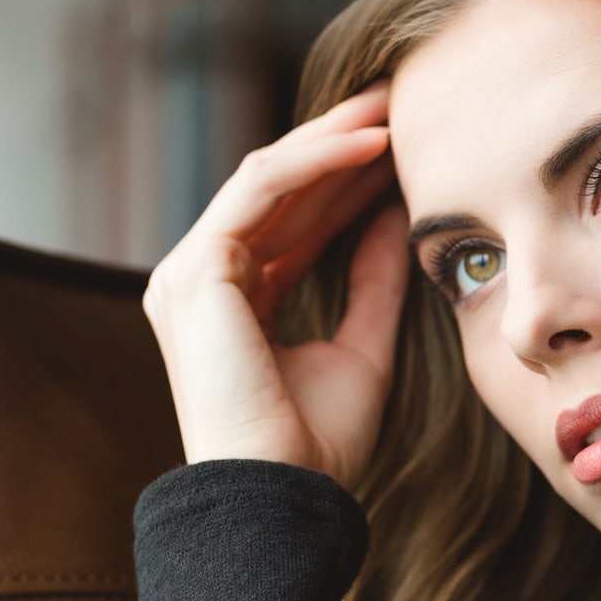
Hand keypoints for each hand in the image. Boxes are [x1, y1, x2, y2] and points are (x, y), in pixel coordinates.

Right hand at [141, 82, 411, 491]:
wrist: (283, 499)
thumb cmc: (319, 447)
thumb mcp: (364, 347)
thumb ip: (375, 282)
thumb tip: (401, 219)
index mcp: (235, 302)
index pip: (296, 221)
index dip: (351, 181)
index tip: (410, 148)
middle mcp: (204, 280)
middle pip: (281, 190)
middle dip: (342, 143)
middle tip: (402, 102)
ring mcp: (190, 273)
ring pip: (269, 177)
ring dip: (335, 137)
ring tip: (395, 106)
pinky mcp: (196, 270)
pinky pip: (261, 189)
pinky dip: (318, 161)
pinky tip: (372, 143)